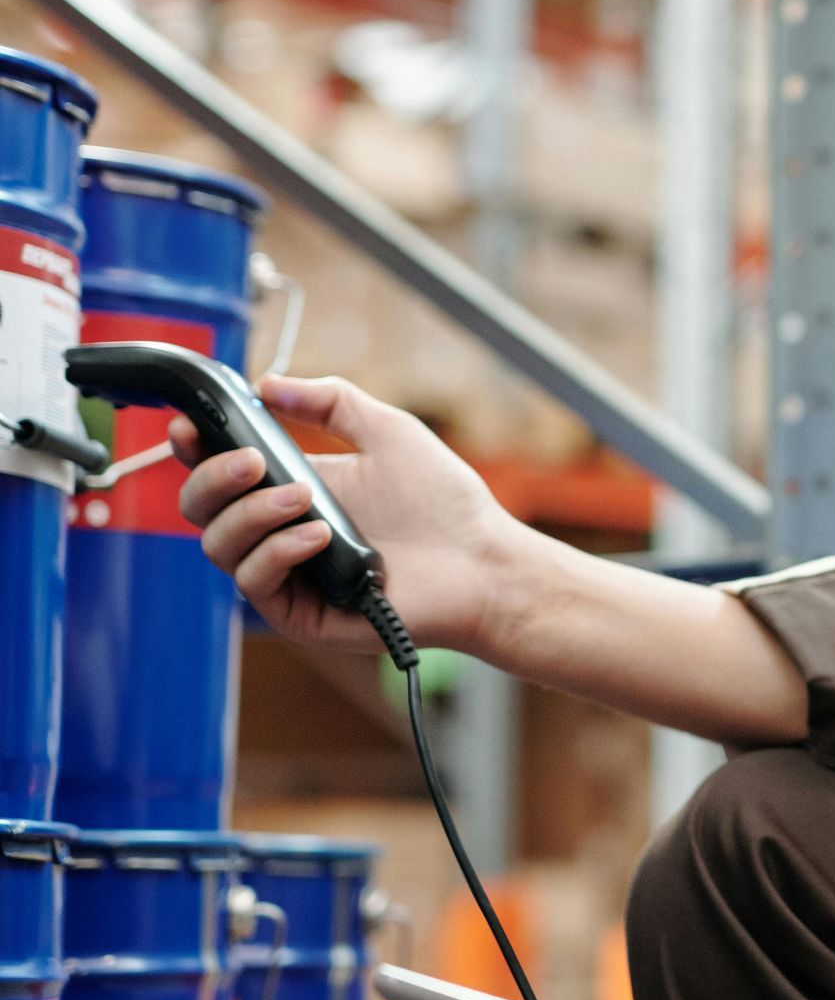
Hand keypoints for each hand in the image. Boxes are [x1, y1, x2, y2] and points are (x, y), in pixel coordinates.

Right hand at [174, 373, 522, 655]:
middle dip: (214, 479)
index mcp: (292, 489)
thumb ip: (331, 401)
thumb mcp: (387, 431)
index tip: (189, 427)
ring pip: (219, 546)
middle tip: (254, 461)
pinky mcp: (301, 614)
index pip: (221, 473)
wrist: (482, 562)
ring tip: (303, 497)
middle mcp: (279, 533)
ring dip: (251, 515)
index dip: (194, 450)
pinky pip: (255, 583)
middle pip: (201, 511)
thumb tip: (269, 385)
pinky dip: (276, 552)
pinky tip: (315, 534)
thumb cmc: (444, 503)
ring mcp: (288, 575)